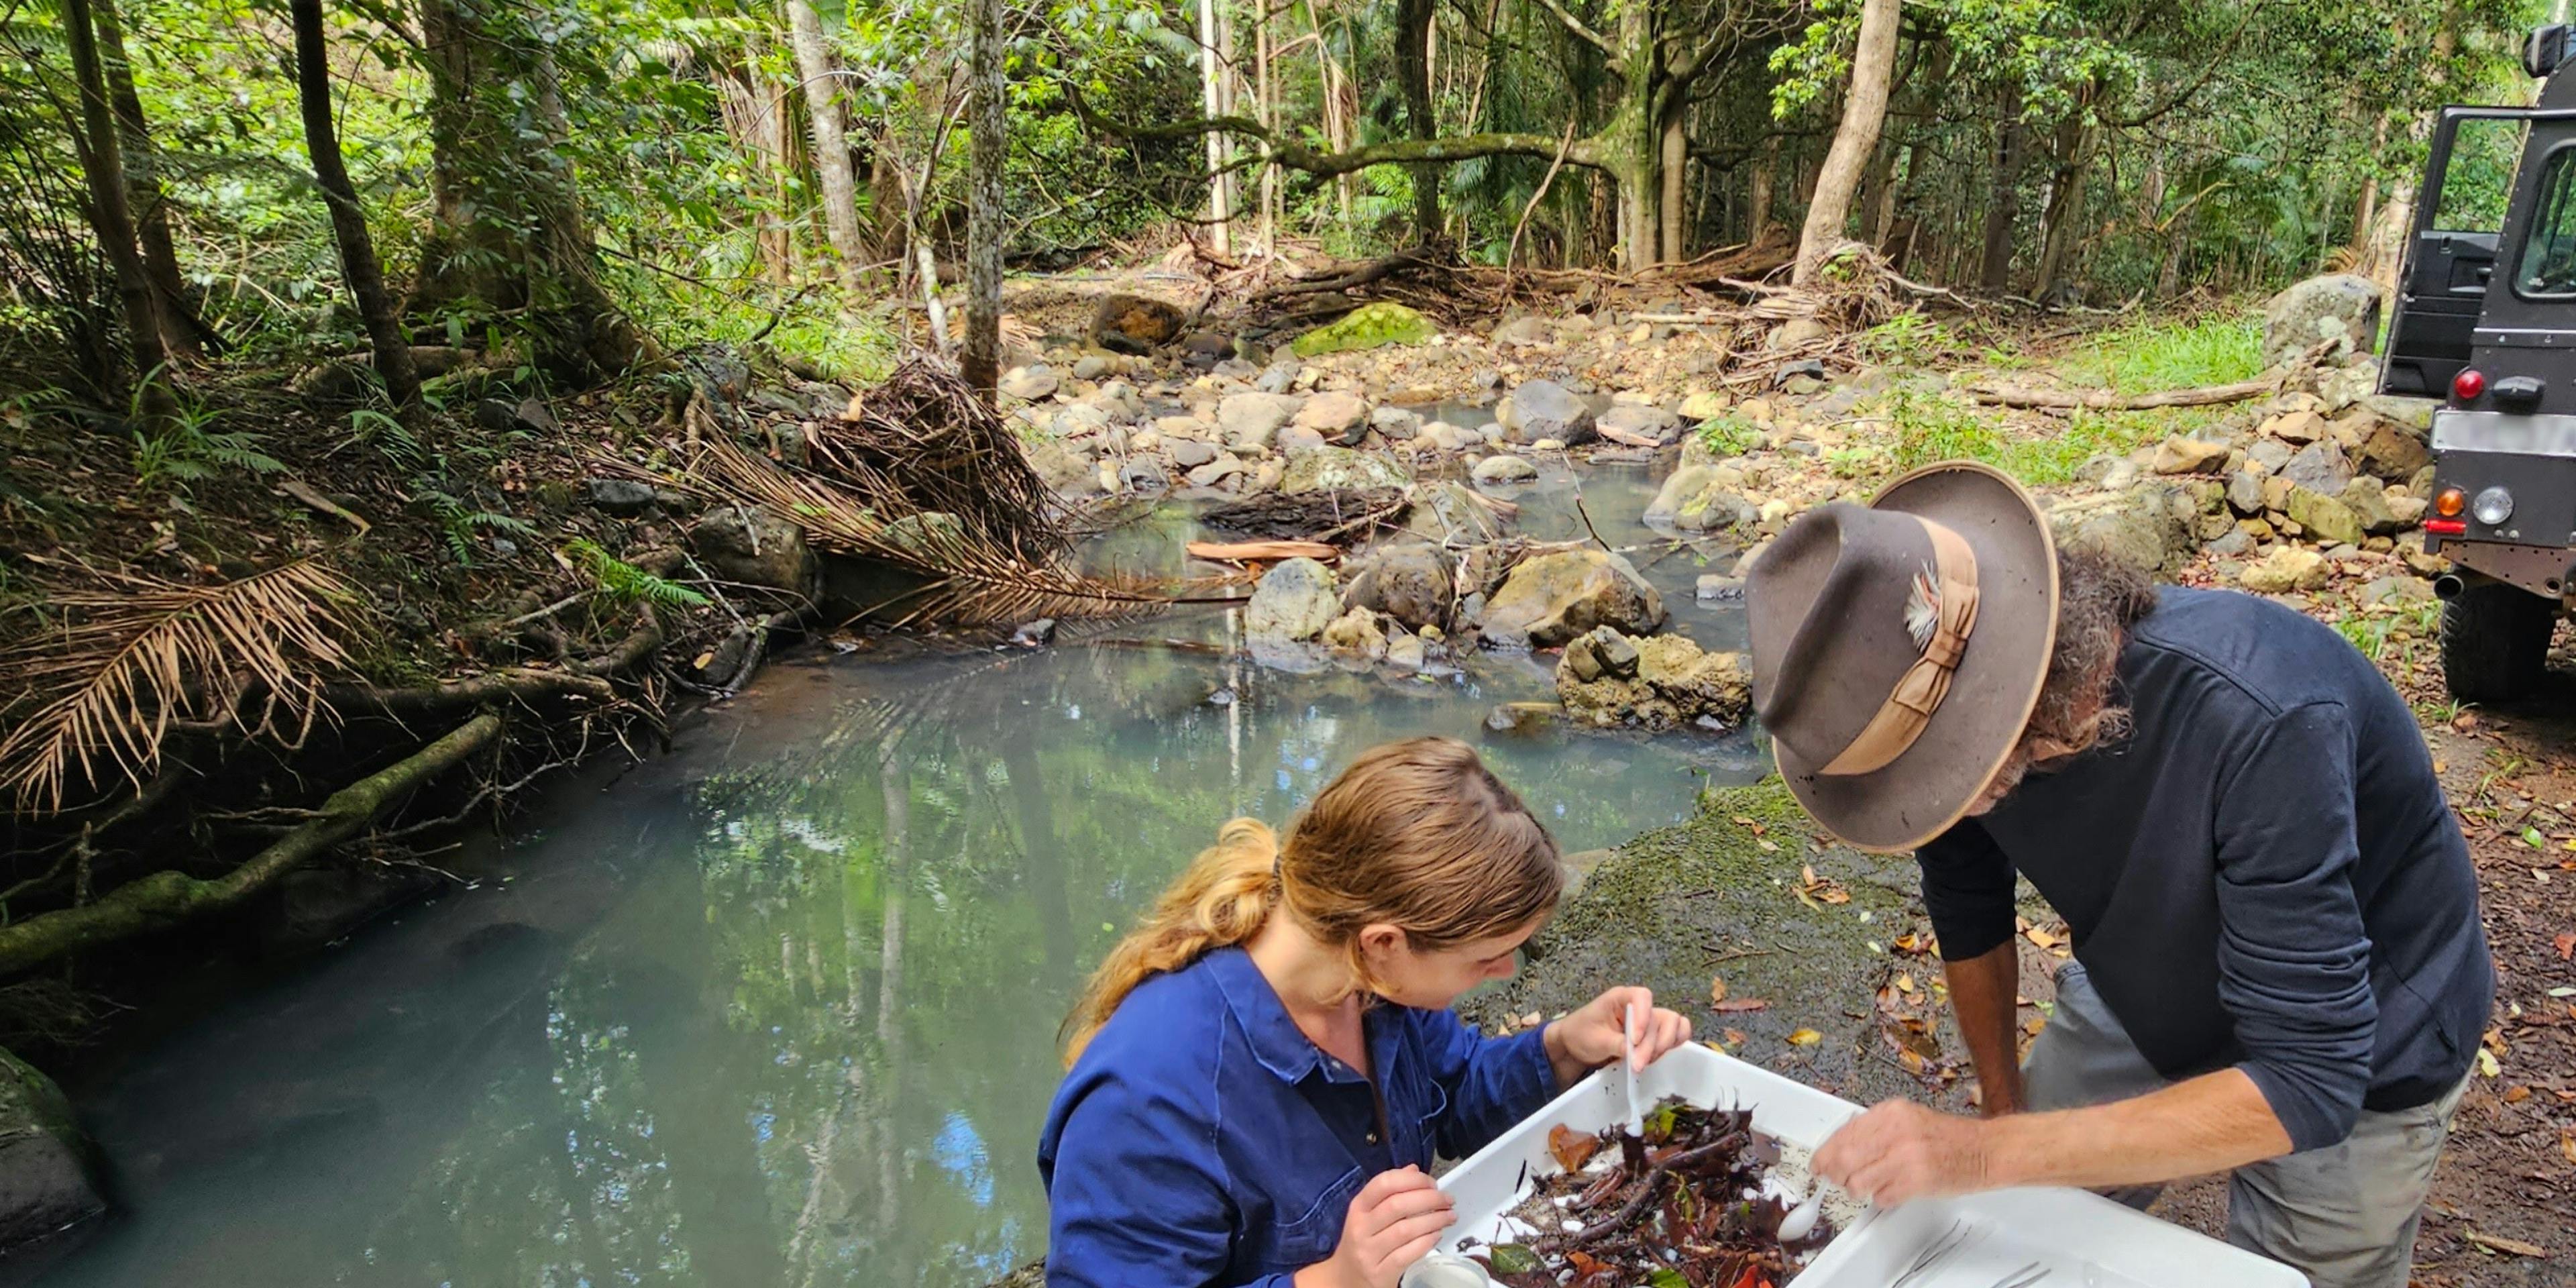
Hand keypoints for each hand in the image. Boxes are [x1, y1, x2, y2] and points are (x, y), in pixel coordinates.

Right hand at [1303, 1165, 1453, 1287]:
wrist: (1345, 1279)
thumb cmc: (1362, 1241)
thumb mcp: (1368, 1214)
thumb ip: (1389, 1191)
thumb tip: (1413, 1169)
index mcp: (1358, 1207)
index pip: (1384, 1184)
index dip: (1412, 1180)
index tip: (1432, 1183)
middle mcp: (1361, 1228)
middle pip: (1398, 1205)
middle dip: (1429, 1199)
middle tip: (1448, 1200)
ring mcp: (1369, 1252)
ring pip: (1406, 1230)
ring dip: (1434, 1220)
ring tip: (1449, 1216)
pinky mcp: (1380, 1273)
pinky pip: (1408, 1254)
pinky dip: (1427, 1242)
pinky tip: (1437, 1235)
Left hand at [1545, 986, 1691, 1072]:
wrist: (1575, 1046)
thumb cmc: (1581, 1034)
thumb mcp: (1596, 1040)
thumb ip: (1618, 1044)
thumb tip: (1637, 1053)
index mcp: (1621, 997)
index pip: (1642, 997)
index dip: (1643, 1017)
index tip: (1634, 1040)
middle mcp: (1639, 1006)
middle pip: (1660, 1017)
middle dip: (1651, 1044)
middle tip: (1638, 1064)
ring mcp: (1649, 1020)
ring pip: (1673, 1025)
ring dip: (1664, 1046)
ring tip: (1645, 1062)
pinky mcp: (1653, 1035)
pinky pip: (1675, 1035)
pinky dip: (1672, 1046)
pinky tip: (1657, 1057)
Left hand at [1810, 1099, 1995, 1206]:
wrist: (1986, 1150)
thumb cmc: (1949, 1138)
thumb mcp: (1908, 1119)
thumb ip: (1875, 1130)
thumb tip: (1840, 1148)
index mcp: (1891, 1112)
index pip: (1844, 1134)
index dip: (1825, 1153)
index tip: (1818, 1164)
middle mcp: (1896, 1131)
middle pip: (1844, 1158)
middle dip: (1835, 1174)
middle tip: (1835, 1180)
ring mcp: (1907, 1156)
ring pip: (1858, 1181)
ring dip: (1858, 1190)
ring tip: (1869, 1187)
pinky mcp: (1917, 1181)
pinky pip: (1882, 1197)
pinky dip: (1881, 1199)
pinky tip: (1891, 1192)